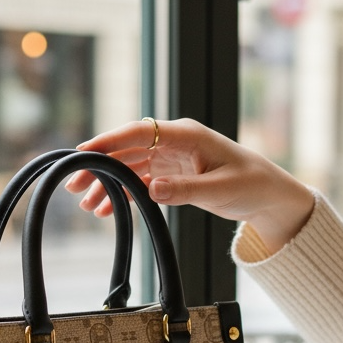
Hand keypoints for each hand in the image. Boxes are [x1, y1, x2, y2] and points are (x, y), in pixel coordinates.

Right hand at [65, 118, 314, 253]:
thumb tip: (150, 189)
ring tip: (87, 204)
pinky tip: (106, 209)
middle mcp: (175, 141)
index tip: (83, 152)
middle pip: (127, 149)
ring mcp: (172, 157)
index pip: (139, 132)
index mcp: (187, 135)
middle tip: (74, 185)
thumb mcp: (219, 189)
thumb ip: (185, 190)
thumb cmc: (251, 184)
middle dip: (100, 166)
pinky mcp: (172, 174)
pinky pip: (140, 181)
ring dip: (108, 183)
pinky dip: (124, 194)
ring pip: (130, 166)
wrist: (268, 195)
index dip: (109, 141)